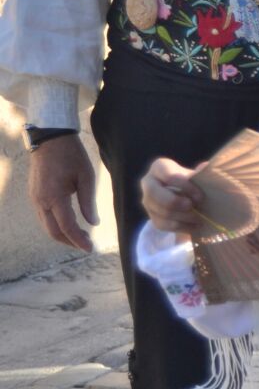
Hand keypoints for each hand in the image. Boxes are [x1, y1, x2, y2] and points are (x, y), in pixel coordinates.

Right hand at [28, 134, 97, 250]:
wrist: (50, 140)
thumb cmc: (71, 156)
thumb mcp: (86, 177)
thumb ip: (88, 202)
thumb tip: (94, 223)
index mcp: (54, 196)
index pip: (66, 226)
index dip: (78, 240)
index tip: (90, 248)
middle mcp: (40, 201)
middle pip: (53, 231)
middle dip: (70, 241)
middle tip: (87, 244)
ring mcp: (35, 198)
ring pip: (46, 225)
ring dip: (62, 234)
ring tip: (82, 235)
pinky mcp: (34, 195)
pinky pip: (43, 216)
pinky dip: (56, 225)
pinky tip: (69, 223)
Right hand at [140, 158, 205, 236]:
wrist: (186, 195)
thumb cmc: (192, 181)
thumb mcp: (195, 175)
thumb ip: (199, 174)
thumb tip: (205, 167)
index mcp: (159, 167)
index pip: (168, 176)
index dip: (184, 186)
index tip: (200, 196)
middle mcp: (148, 183)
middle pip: (154, 193)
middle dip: (175, 202)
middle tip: (192, 206)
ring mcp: (148, 201)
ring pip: (160, 211)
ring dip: (182, 216)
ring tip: (199, 218)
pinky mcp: (152, 217)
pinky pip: (163, 224)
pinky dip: (180, 226)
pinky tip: (194, 226)